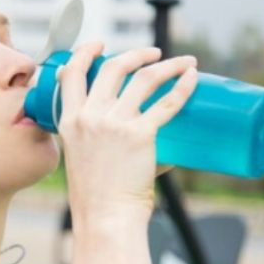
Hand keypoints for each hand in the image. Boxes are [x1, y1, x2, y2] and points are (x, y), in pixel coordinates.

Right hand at [56, 41, 197, 222]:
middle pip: (113, 68)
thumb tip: (159, 147)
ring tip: (183, 62)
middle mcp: (89, 117)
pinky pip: (167, 102)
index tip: (99, 46)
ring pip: (144, 78)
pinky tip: (193, 77)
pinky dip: (183, 86)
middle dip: (135, 54)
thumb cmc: (97, 198)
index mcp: (69, 121)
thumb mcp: (85, 161)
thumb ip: (109, 145)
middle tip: (153, 54)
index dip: (85, 52)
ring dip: (166, 64)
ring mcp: (114, 124)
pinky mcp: (140, 134)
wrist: (105, 218)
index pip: (71, 73)